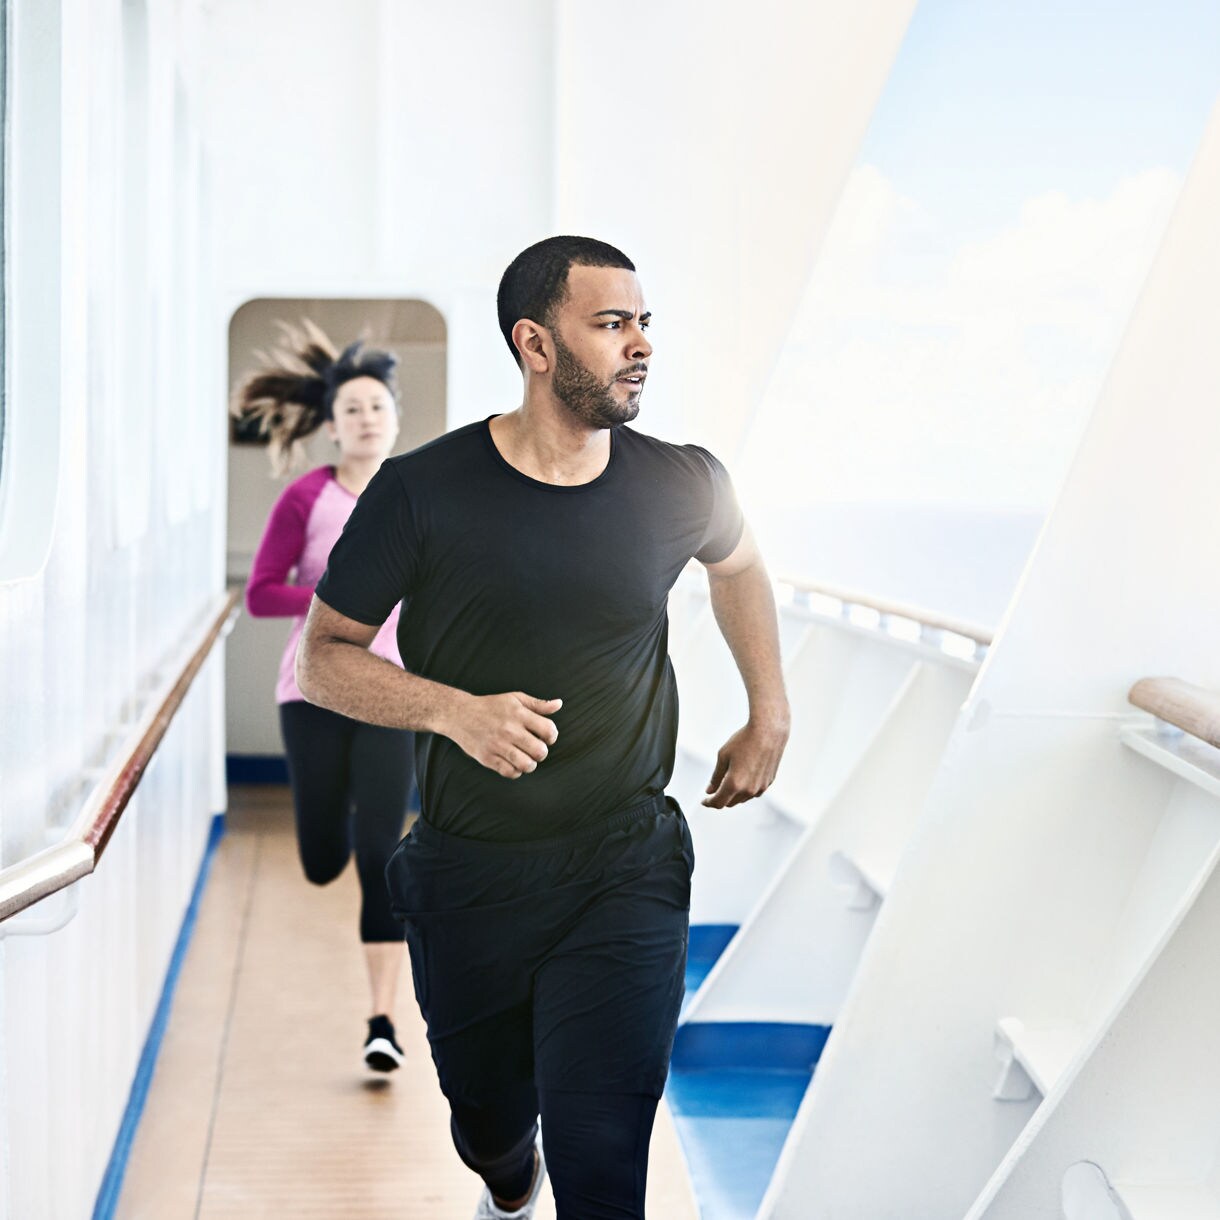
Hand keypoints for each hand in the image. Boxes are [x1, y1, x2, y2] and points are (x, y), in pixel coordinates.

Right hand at [447, 692, 561, 778]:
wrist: (459, 714)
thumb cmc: (491, 706)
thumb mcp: (515, 699)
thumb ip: (538, 704)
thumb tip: (559, 704)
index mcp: (518, 714)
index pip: (548, 730)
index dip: (552, 736)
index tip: (546, 737)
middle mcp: (509, 730)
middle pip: (540, 751)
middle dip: (542, 752)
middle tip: (535, 749)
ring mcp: (497, 745)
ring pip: (527, 765)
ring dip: (530, 764)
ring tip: (526, 758)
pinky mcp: (487, 758)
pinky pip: (510, 772)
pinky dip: (516, 771)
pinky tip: (513, 763)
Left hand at [702, 717, 788, 807]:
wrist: (769, 731)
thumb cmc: (745, 740)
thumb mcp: (723, 756)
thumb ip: (716, 776)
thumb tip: (710, 790)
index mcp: (734, 784)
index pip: (718, 802)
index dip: (709, 803)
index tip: (704, 801)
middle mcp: (748, 790)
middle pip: (730, 803)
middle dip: (720, 799)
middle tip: (713, 790)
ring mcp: (760, 787)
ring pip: (742, 799)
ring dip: (734, 795)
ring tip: (728, 781)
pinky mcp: (769, 782)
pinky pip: (754, 792)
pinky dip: (745, 790)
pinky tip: (742, 778)